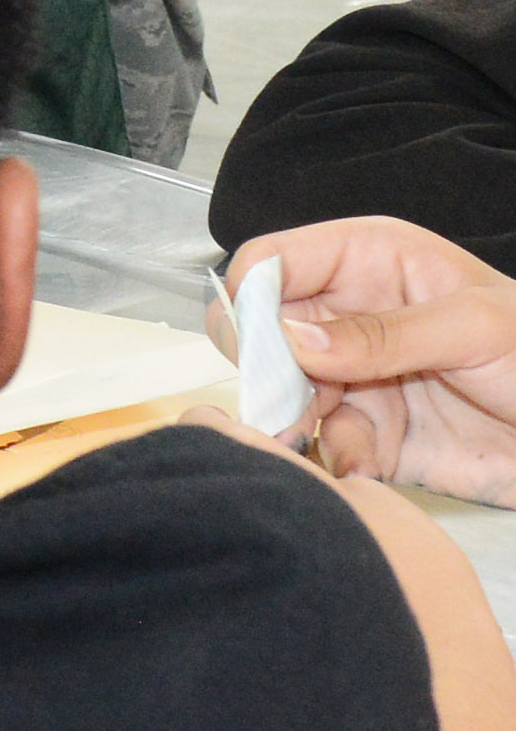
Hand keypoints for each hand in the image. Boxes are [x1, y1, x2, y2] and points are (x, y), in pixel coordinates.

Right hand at [221, 218, 515, 503]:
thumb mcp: (476, 329)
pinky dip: (334, 461)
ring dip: (293, 423)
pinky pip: (323, 446)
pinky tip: (364, 469)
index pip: (272, 262)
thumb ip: (383, 332)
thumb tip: (290, 338)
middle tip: (295, 403)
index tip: (267, 348)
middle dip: (266, 370)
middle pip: (258, 332)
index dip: (254, 299)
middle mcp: (346, 316)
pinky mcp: (369, 435)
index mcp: (367, 261)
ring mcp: (353, 378)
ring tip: (328, 443)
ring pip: (279, 395)